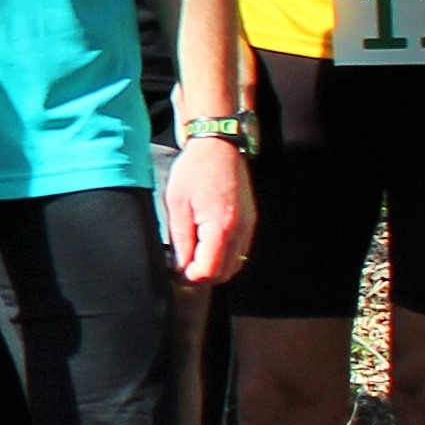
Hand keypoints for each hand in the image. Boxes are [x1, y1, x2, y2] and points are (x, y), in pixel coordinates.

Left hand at [165, 136, 254, 287]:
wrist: (218, 147)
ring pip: (234, 265)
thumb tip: (180, 266)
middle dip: (202, 275)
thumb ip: (180, 239)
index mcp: (221, 226)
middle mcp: (240, 230)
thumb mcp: (177, 205)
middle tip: (180, 265)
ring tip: (191, 254)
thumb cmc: (195, 170)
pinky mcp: (250, 222)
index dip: (190, 277)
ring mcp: (248, 227)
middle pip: (224, 273)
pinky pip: (239, 251)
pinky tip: (205, 245)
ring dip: (213, 267)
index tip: (174, 270)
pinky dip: (223, 256)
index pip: (210, 271)